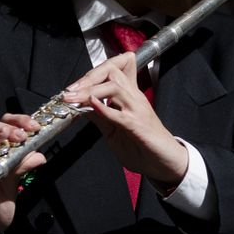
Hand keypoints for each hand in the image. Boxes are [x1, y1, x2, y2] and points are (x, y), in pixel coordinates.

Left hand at [60, 53, 188, 189]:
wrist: (165, 164)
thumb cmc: (143, 147)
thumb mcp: (114, 130)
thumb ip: (100, 117)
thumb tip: (81, 107)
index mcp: (130, 97)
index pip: (117, 69)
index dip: (95, 71)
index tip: (75, 85)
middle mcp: (134, 98)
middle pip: (112, 72)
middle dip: (88, 78)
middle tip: (68, 91)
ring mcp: (137, 110)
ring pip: (114, 88)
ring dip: (90, 91)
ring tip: (72, 98)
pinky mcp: (138, 126)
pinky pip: (120, 113)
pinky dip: (104, 108)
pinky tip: (91, 106)